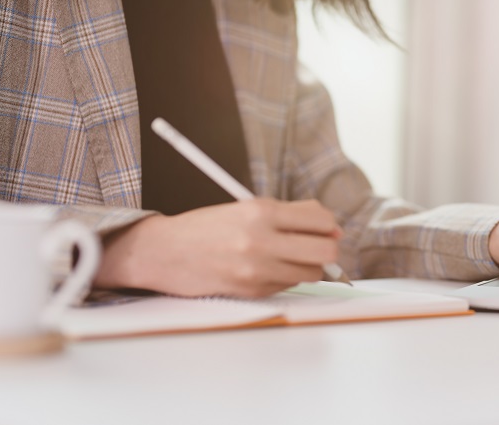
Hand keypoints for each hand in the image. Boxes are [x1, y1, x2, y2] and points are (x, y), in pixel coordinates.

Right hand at [96, 199, 341, 297]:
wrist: (165, 252)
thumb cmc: (208, 227)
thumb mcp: (247, 208)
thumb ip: (292, 214)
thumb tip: (333, 228)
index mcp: (261, 211)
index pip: (322, 221)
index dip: (329, 226)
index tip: (326, 229)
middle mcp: (261, 240)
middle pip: (326, 251)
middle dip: (327, 249)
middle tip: (317, 246)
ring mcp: (257, 269)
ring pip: (312, 273)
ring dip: (307, 266)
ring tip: (288, 257)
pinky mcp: (252, 290)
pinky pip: (290, 285)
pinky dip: (286, 278)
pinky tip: (267, 268)